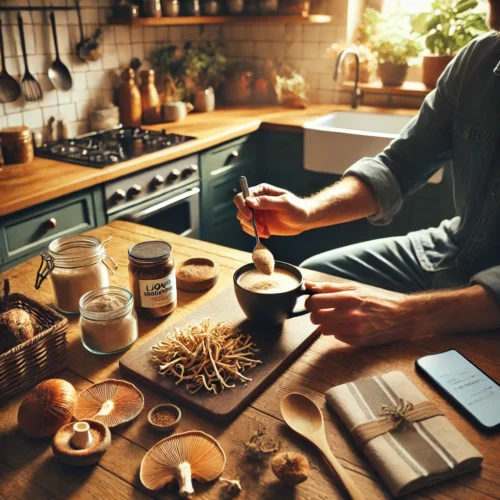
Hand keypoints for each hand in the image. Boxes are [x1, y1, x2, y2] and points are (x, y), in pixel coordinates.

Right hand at [234, 183, 309, 237]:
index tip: (250, 216)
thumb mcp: (284, 203)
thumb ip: (267, 202)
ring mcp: (257, 213)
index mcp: (261, 191)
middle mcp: (256, 201)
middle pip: (241, 210)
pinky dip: (255, 233)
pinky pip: (248, 229)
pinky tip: (267, 233)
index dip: (242, 206)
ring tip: (266, 230)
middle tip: (261, 226)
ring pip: (243, 220)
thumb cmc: (296, 208)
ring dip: (252, 228)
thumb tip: (249, 202)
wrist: (303, 220)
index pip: (242, 196)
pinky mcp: (259, 224)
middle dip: (248, 220)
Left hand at [304, 281, 421, 345]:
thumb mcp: (354, 288)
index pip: (314, 302)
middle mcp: (350, 315)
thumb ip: (329, 287)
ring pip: (323, 330)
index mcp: (348, 298)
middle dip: (316, 314)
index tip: (314, 301)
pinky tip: (349, 326)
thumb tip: (308, 285)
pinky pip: (336, 337)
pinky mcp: (357, 341)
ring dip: (327, 324)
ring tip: (338, 318)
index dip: (310, 302)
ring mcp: (354, 330)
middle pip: (315, 318)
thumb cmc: (376, 300)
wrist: (401, 316)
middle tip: (324, 310)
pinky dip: (339, 332)